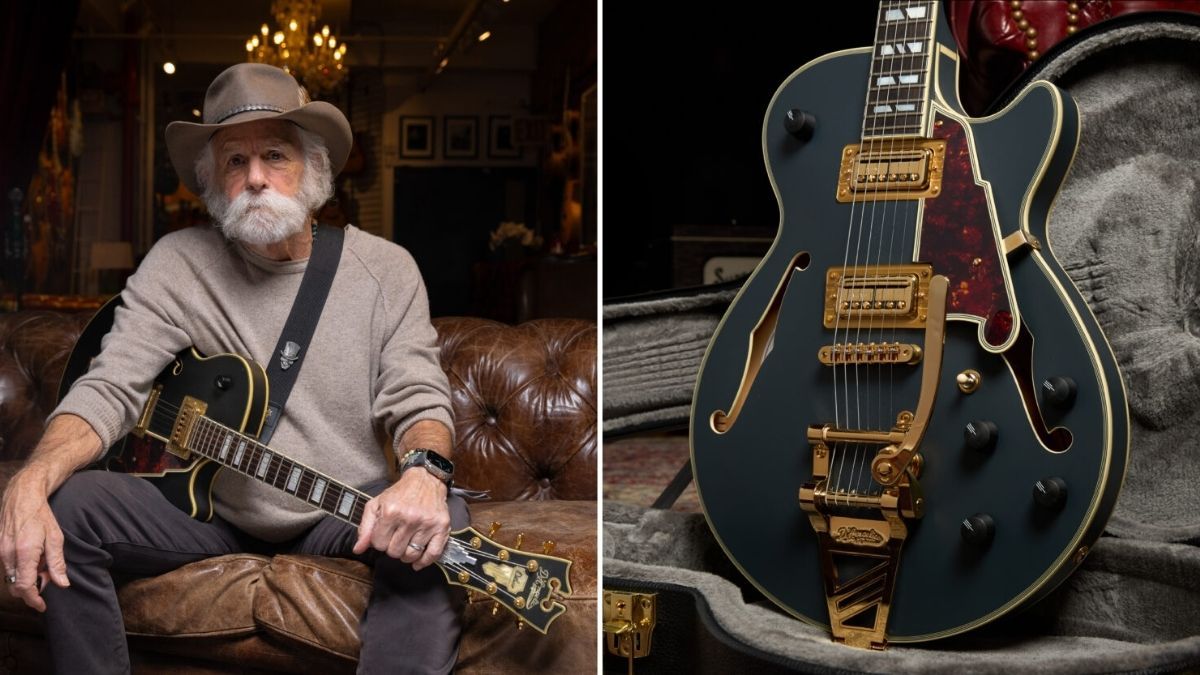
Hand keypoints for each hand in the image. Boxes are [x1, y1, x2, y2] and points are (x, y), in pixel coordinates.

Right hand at [0, 466, 69, 611]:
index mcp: (24, 553)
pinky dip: (20, 571)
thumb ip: (57, 563)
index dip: (34, 600)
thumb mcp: (56, 538)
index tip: (42, 606)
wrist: (22, 497)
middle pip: (15, 586)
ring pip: (11, 578)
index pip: (25, 587)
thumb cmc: (42, 516)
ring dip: (26, 580)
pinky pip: (8, 568)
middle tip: (47, 583)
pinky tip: (33, 560)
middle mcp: (8, 555)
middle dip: (31, 591)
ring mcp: (1, 551)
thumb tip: (62, 584)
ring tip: (42, 568)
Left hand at [352, 468, 448, 570]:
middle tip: (396, 538)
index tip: (385, 534)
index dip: (379, 541)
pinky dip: (424, 562)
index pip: (378, 544)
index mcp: (391, 511)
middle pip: (394, 552)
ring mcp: (427, 523)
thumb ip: (365, 527)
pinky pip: (433, 554)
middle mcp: (410, 518)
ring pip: (411, 555)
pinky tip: (418, 562)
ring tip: (406, 545)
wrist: (425, 480)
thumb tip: (358, 549)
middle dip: (392, 548)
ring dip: (406, 555)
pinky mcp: (442, 527)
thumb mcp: (376, 504)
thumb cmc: (399, 493)